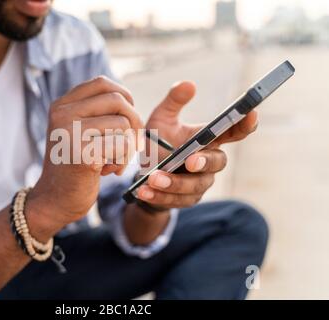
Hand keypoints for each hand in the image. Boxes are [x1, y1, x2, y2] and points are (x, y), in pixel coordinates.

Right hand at [27, 76, 143, 233]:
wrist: (54, 201)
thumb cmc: (73, 166)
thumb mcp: (76, 131)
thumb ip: (93, 113)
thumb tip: (128, 99)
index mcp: (61, 106)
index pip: (102, 83)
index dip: (124, 95)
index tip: (128, 117)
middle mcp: (62, 115)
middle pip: (118, 101)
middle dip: (135, 122)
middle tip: (132, 143)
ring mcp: (70, 133)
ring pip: (124, 123)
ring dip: (129, 146)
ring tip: (116, 161)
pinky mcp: (83, 154)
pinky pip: (122, 146)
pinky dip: (124, 160)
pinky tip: (111, 171)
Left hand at [139, 81, 257, 208]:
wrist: (144, 174)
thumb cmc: (158, 143)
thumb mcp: (161, 120)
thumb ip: (173, 102)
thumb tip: (188, 84)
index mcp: (208, 139)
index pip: (234, 132)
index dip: (245, 124)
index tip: (250, 113)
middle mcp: (209, 161)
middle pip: (218, 163)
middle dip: (204, 162)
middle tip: (189, 161)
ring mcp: (200, 183)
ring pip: (195, 186)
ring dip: (174, 183)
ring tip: (154, 178)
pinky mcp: (186, 200)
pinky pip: (177, 200)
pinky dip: (160, 196)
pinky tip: (144, 191)